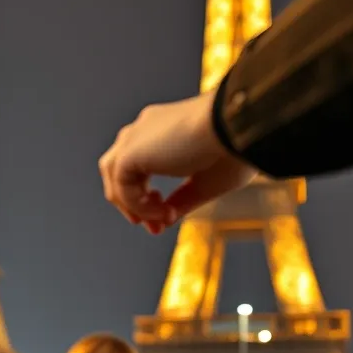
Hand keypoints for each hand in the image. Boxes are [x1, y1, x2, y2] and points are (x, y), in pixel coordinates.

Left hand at [98, 90, 257, 232]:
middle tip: (157, 227)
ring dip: (132, 207)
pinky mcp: (129, 151)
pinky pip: (121, 187)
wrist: (238, 125)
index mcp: (162, 129)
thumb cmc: (233, 148)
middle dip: (134, 204)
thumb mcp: (206, 182)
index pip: (139, 166)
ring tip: (158, 222)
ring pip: (114, 178)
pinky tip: (166, 211)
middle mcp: (144, 129)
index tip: (167, 217)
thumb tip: (162, 221)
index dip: (146, 198)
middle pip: (119, 172)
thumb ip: (181, 200)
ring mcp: (134, 137)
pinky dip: (140, 206)